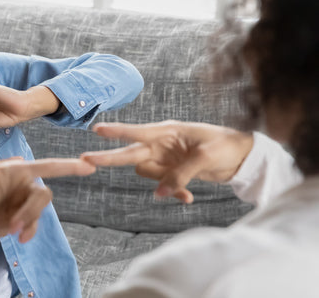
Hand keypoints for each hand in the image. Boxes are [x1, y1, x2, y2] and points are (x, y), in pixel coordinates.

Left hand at [0, 116, 95, 241]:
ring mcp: (22, 201)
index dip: (69, 166)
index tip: (90, 165)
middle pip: (43, 195)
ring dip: (23, 221)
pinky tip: (18, 237)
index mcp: (18, 169)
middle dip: (28, 211)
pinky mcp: (21, 217)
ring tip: (2, 228)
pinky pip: (34, 223)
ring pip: (38, 211)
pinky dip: (27, 230)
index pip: (48, 166)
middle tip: (11, 225)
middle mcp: (23, 184)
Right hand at [81, 121, 253, 203]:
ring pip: (147, 174)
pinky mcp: (172, 171)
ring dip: (161, 185)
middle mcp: (161, 144)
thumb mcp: (204, 158)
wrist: (243, 157)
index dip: (116, 132)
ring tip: (185, 192)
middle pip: (130, 153)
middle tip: (84, 160)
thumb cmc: (226, 146)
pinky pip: (163, 186)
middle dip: (108, 158)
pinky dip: (174, 193)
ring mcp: (165, 158)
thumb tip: (159, 194)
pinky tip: (188, 198)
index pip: (136, 132)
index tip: (96, 130)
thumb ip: (179, 175)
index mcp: (167, 131)